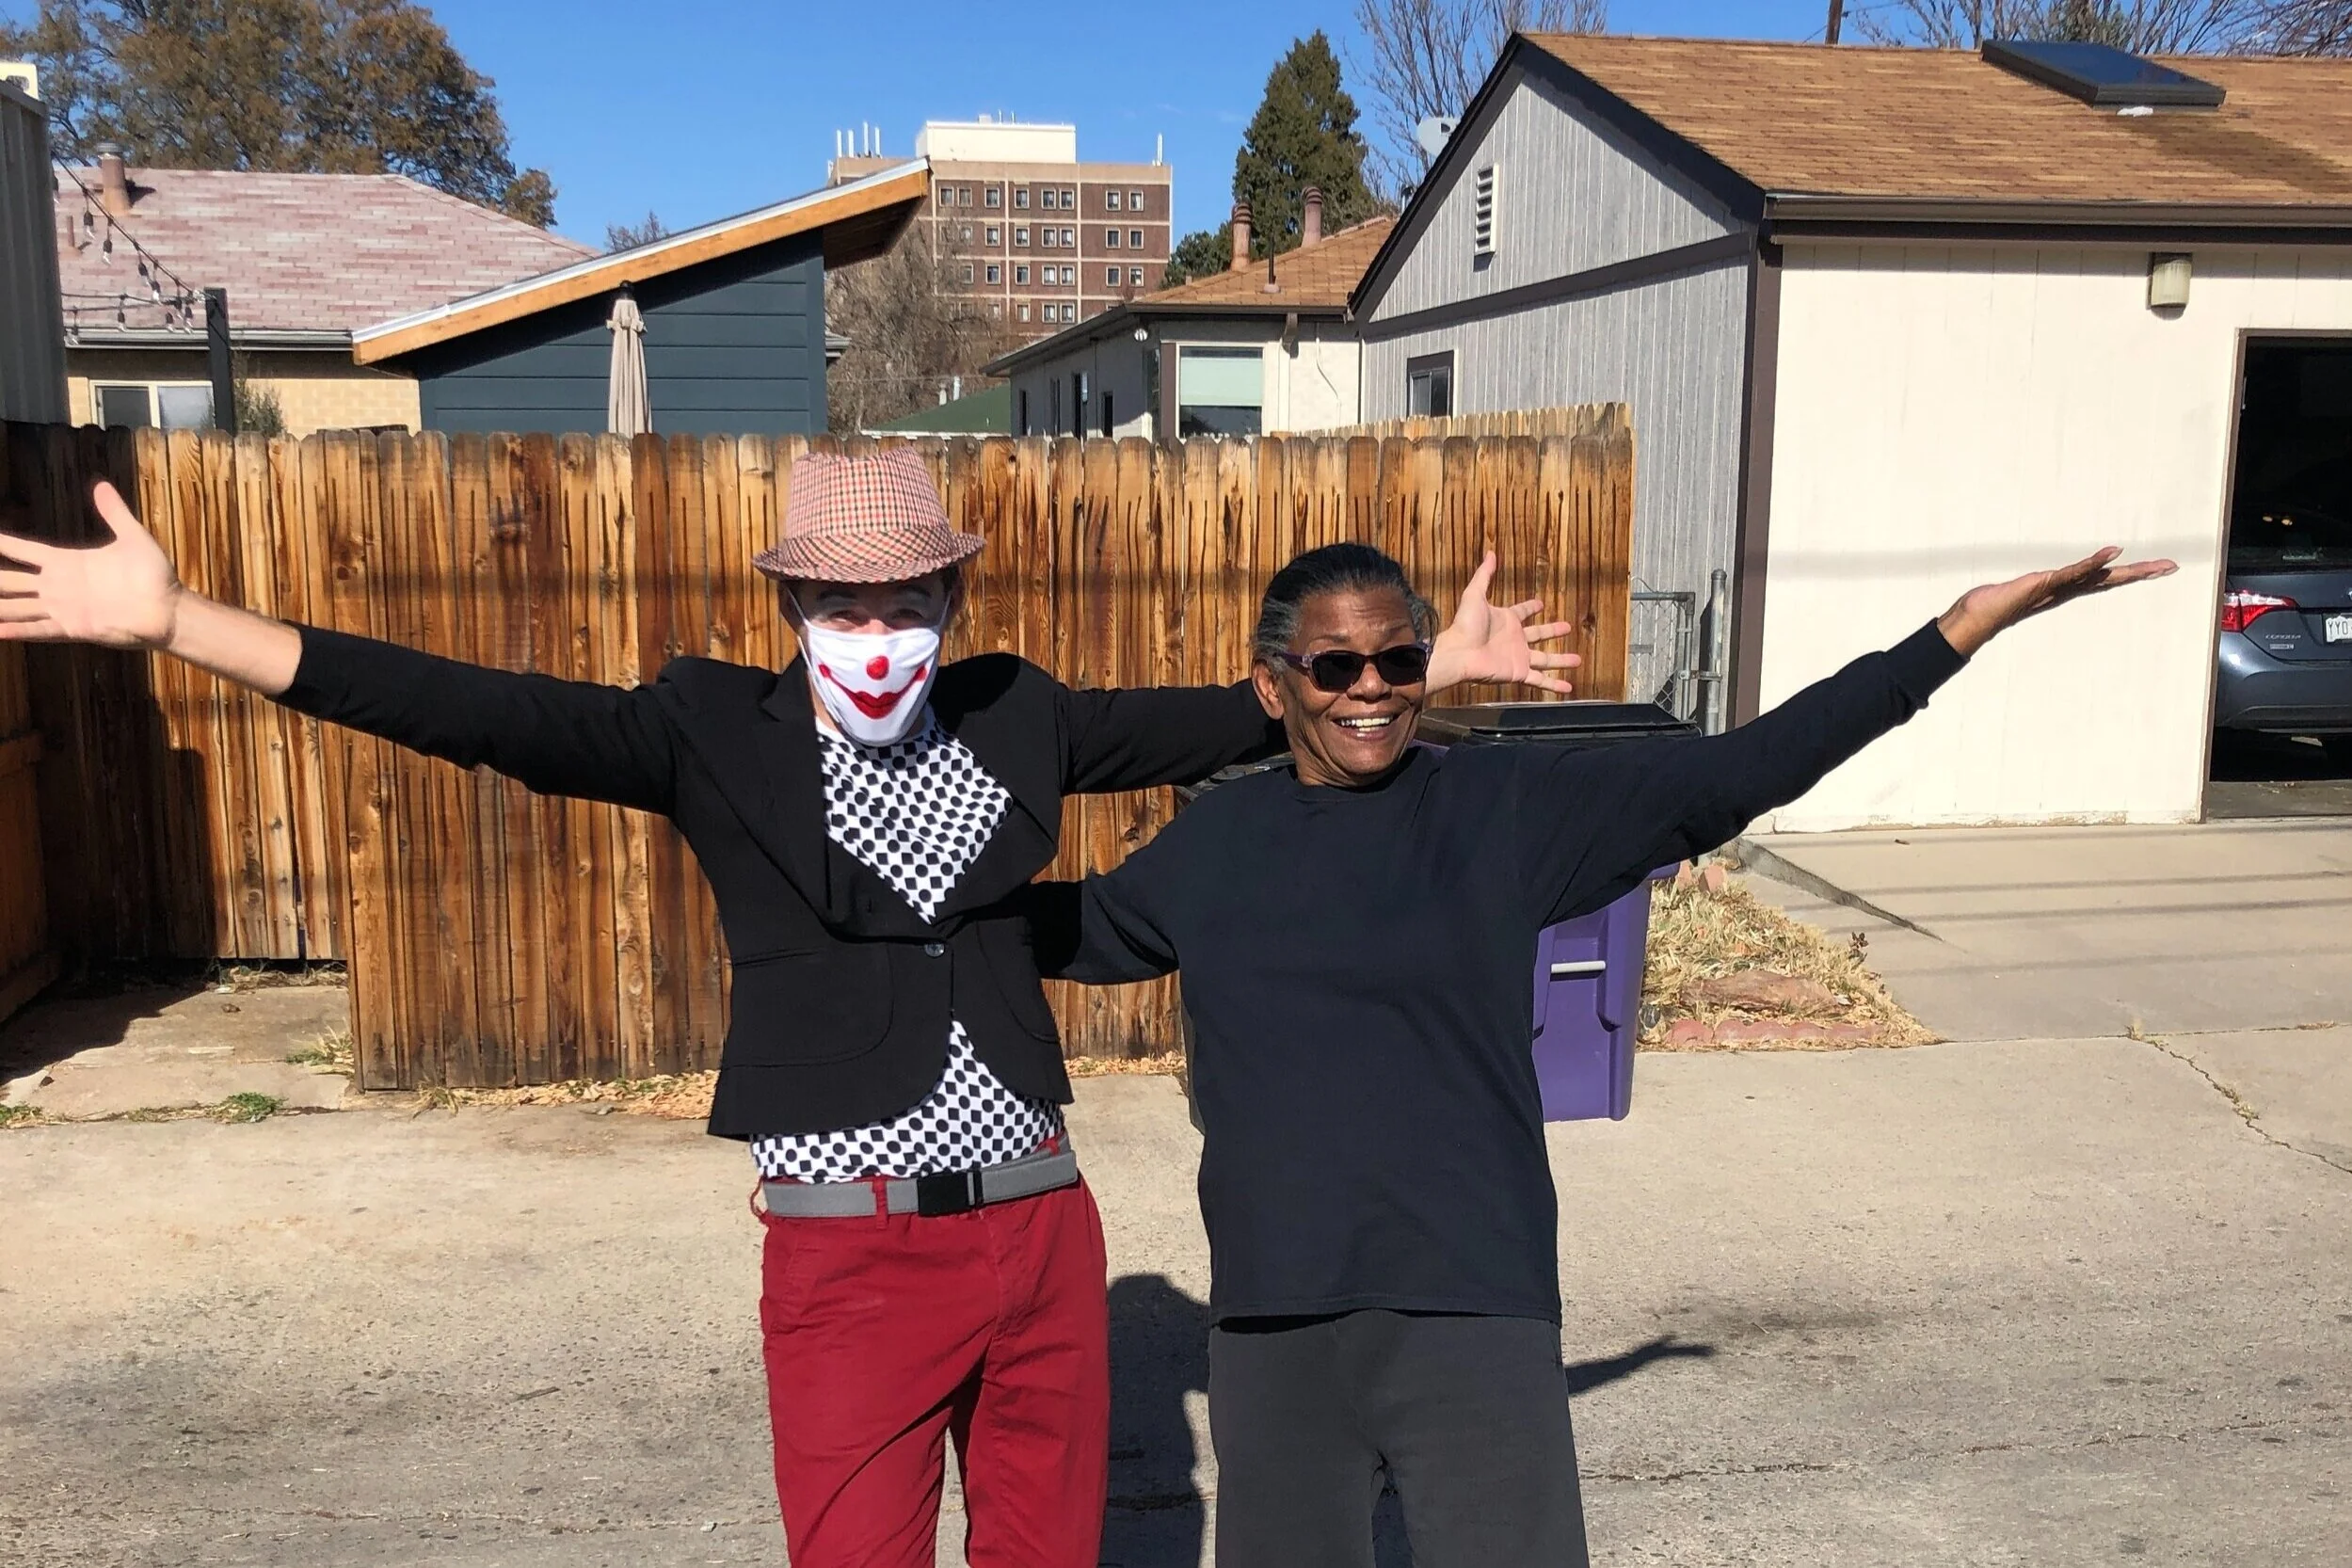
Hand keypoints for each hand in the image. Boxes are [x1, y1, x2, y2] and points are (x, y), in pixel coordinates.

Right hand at [0, 481, 182, 647]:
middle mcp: (58, 585)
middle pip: (10, 579)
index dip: (2, 542)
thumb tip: (100, 484)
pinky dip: (19, 630)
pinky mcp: (74, 627)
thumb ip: (114, 512)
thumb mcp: (133, 537)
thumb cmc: (155, 576)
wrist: (170, 609)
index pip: (22, 550)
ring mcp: (63, 607)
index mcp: (66, 562)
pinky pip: (40, 629)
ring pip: (17, 606)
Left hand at [1426, 551, 1581, 695]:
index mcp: (1506, 620)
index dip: (1530, 607)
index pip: (1522, 611)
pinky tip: (1568, 688)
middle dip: (1552, 631)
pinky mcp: (1519, 673)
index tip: (1540, 603)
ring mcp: (1518, 657)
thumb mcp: (1474, 595)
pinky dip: (1554, 685)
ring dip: (1562, 661)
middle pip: (1539, 634)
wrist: (1460, 653)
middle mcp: (1515, 639)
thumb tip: (1490, 553)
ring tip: (1578, 660)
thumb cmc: (1465, 625)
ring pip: (1546, 659)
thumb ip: (1484, 575)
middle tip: (1567, 627)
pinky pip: (1540, 680)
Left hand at [1936, 547, 2178, 657]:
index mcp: (2068, 589)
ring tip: (2155, 564)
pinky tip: (2113, 552)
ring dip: (2128, 569)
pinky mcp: (2046, 582)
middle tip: (2172, 566)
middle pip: (2112, 579)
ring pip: (2100, 576)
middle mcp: (2069, 589)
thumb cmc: (2000, 602)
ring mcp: (2060, 587)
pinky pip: (2074, 570)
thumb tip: (2042, 582)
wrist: (1980, 614)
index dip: (2131, 573)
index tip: (2158, 568)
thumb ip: (2037, 583)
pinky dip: (2094, 561)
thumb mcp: (2027, 587)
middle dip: (2142, 573)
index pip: (2105, 579)